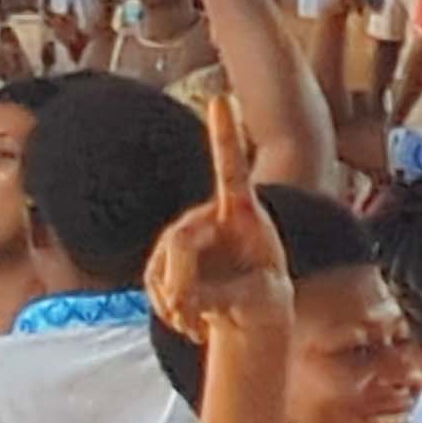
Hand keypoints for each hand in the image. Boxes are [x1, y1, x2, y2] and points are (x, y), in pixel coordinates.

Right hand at [143, 94, 287, 341]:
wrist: (251, 311)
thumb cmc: (266, 297)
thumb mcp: (261, 300)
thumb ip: (225, 293)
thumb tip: (184, 296)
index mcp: (244, 213)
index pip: (230, 169)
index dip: (224, 135)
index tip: (221, 98)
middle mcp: (211, 215)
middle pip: (178, 240)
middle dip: (183, 280)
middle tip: (194, 315)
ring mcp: (187, 232)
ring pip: (161, 267)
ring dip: (176, 304)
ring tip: (202, 323)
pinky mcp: (169, 256)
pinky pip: (155, 283)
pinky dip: (169, 309)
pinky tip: (192, 325)